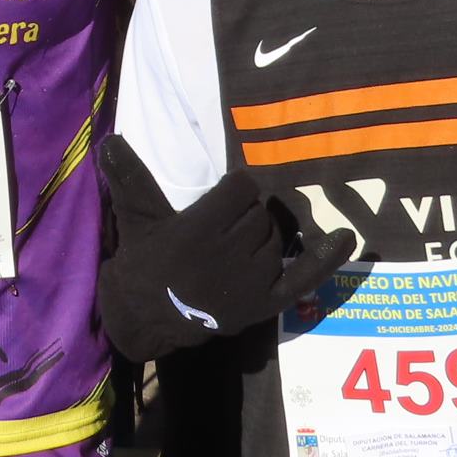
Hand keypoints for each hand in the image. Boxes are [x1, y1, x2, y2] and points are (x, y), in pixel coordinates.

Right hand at [94, 137, 353, 359]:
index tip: (218, 200)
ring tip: (233, 248)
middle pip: (258, 213)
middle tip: (219, 230)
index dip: (230, 191)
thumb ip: (129, 177)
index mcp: (197, 231)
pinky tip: (346, 237)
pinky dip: (325, 258)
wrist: (147, 317)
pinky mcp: (264, 304)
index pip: (241, 188)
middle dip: (242, 215)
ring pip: (274, 238)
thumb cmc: (142, 261)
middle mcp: (228, 257)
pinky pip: (303, 276)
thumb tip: (110, 139)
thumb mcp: (135, 217)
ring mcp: (250, 283)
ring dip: (261, 237)